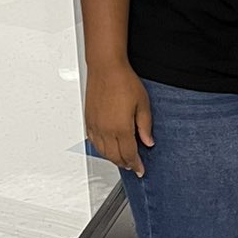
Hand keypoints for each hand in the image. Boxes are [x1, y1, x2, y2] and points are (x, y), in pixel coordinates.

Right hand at [85, 61, 153, 175]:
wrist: (106, 68)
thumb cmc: (124, 81)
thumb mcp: (143, 104)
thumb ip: (145, 126)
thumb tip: (148, 141)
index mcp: (121, 128)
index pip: (129, 154)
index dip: (136, 164)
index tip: (140, 170)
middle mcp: (106, 130)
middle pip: (115, 156)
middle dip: (125, 164)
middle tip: (133, 166)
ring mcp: (96, 126)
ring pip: (103, 152)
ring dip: (113, 159)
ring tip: (122, 160)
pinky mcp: (89, 120)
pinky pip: (93, 142)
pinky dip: (101, 149)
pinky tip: (106, 149)